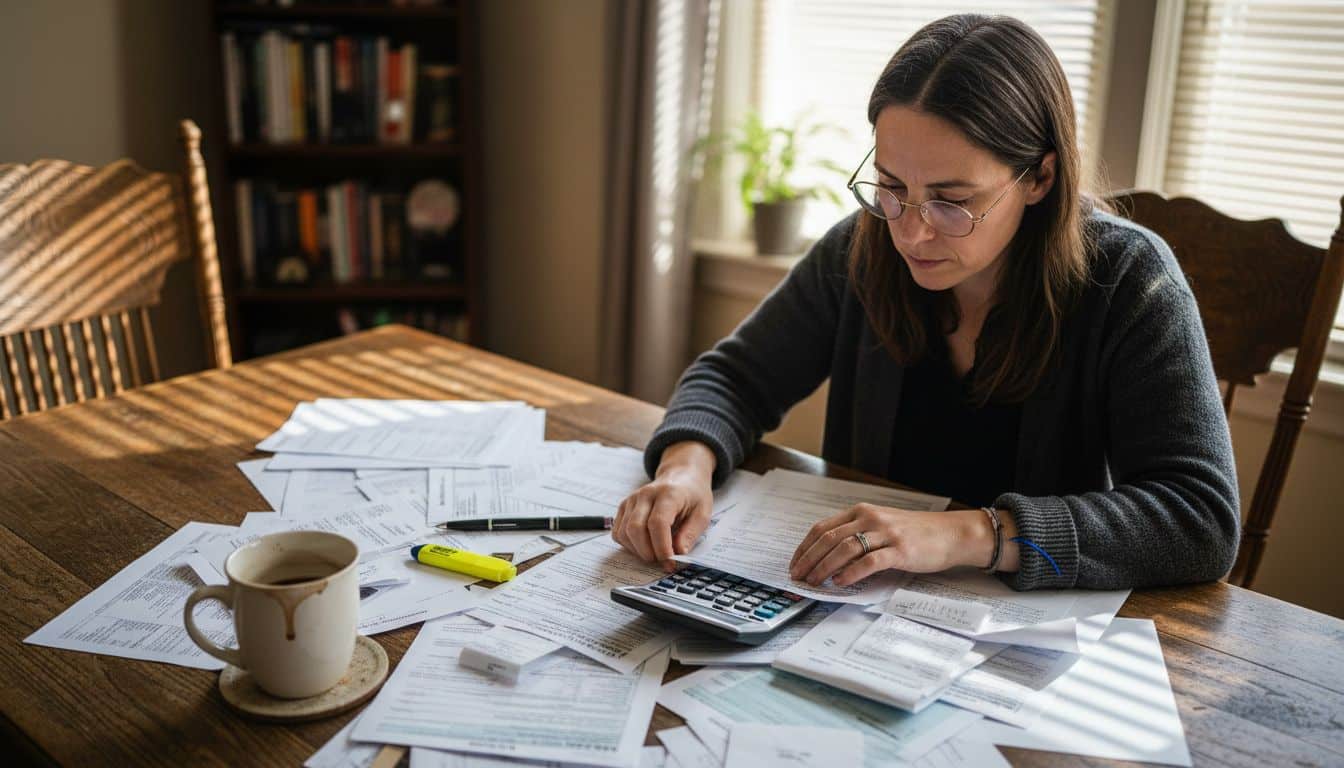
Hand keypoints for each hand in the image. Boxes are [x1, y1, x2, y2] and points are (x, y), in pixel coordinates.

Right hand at [612, 442, 715, 570]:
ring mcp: (632, 500)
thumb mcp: (703, 513)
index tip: (670, 563)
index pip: (658, 523)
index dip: (662, 547)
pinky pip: (618, 532)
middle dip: (648, 552)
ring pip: (624, 532)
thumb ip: (691, 533)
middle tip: (662, 561)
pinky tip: (644, 546)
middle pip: (636, 528)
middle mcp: (645, 494)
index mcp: (668, 493)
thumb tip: (678, 552)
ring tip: (655, 553)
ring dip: (638, 551)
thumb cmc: (693, 495)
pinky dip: (628, 545)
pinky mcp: (624, 507)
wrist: (681, 476)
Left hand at [788, 504, 1006, 586]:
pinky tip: (841, 582)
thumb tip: (827, 559)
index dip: (804, 547)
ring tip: (814, 582)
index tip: (795, 564)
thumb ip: (857, 535)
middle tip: (798, 577)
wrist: (951, 533)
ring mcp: (885, 533)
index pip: (822, 528)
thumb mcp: (880, 526)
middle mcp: (870, 518)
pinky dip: (851, 572)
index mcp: (861, 511)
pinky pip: (869, 561)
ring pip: (845, 549)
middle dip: (809, 559)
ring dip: (825, 567)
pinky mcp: (900, 550)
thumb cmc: (914, 533)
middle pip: (829, 538)